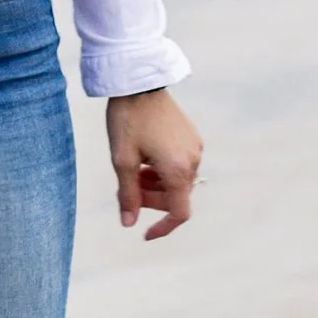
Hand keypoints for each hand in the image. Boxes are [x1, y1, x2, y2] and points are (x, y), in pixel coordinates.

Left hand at [107, 87, 202, 239]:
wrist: (140, 83)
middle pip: (176, 197)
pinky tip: (145, 158)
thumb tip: (129, 223)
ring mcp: (195, 147)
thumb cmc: (128, 120)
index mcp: (177, 169)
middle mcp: (193, 160)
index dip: (163, 228)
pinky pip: (180, 165)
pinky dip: (163, 170)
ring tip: (134, 171)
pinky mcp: (191, 136)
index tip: (145, 234)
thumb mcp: (122, 160)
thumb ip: (128, 195)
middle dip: (152, 200)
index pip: (179, 213)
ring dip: (156, 185)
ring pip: (177, 181)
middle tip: (126, 190)